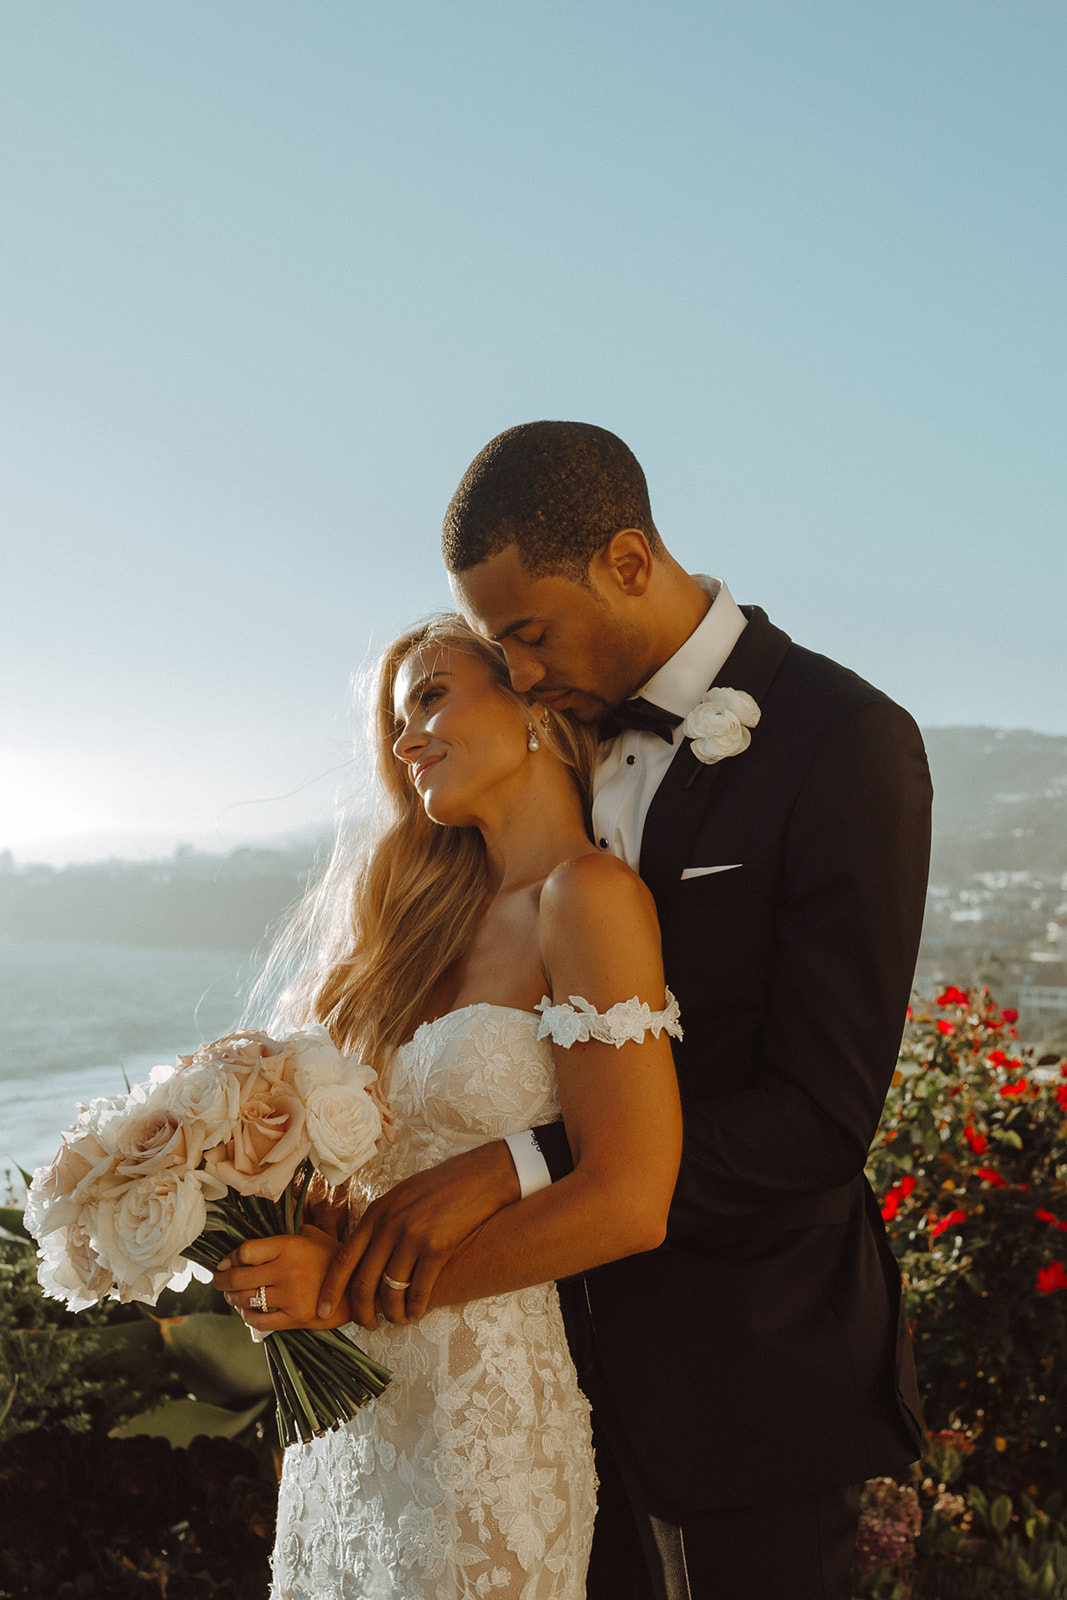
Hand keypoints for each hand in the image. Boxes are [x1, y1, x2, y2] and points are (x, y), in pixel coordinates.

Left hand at [213, 1225, 351, 1333]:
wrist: (358, 1287)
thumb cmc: (334, 1259)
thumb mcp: (313, 1235)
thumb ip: (289, 1232)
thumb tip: (263, 1227)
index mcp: (289, 1246)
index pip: (245, 1251)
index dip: (230, 1258)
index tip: (225, 1262)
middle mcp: (287, 1270)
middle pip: (239, 1277)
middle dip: (221, 1281)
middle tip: (218, 1281)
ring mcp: (290, 1296)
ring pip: (246, 1299)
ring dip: (232, 1299)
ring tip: (231, 1296)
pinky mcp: (294, 1317)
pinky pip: (259, 1320)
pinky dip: (247, 1317)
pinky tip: (247, 1311)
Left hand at [317, 1141, 521, 1329]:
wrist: (480, 1177)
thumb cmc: (441, 1187)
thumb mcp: (401, 1197)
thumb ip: (382, 1222)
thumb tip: (366, 1253)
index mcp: (376, 1214)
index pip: (343, 1259)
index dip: (330, 1289)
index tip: (321, 1312)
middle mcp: (388, 1226)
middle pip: (363, 1282)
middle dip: (361, 1312)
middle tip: (368, 1326)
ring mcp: (411, 1237)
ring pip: (390, 1291)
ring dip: (393, 1313)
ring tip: (399, 1320)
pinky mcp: (436, 1247)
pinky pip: (419, 1290)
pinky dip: (415, 1307)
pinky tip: (417, 1312)